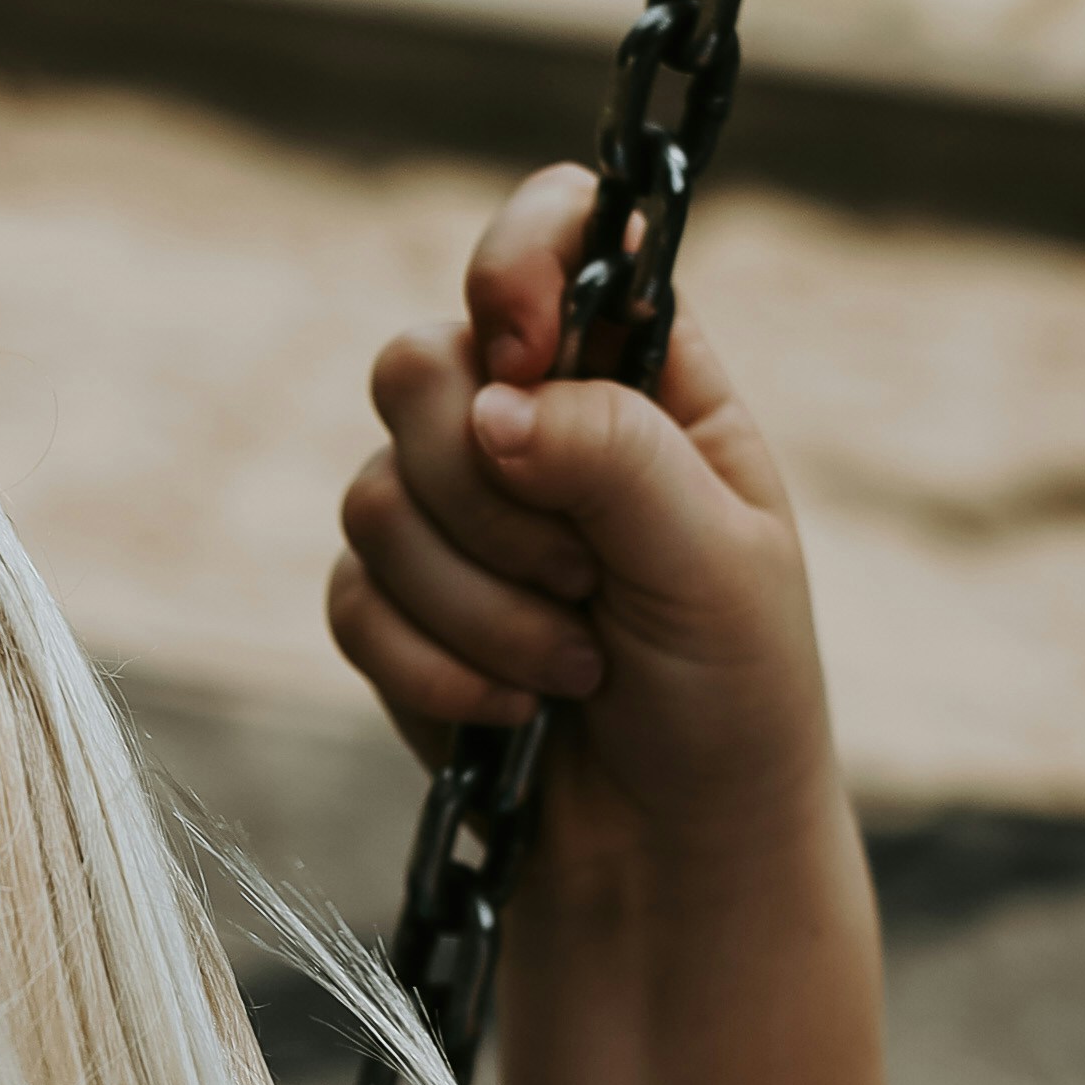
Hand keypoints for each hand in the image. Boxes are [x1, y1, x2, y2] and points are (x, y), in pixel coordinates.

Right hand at [332, 165, 838, 871]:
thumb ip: (617, 459)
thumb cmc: (732, 697)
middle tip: (584, 579)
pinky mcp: (397, 605)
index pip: (561, 230)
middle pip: (422, 363)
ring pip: (375, 492)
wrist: (677, 854)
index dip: (518, 260)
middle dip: (488, 494)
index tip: (524, 346)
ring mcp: (456, 511)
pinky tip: (510, 712)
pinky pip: (352, 593)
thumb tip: (496, 400)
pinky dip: (430, 663)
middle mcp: (538, 418)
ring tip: (572, 669)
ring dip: (477, 603)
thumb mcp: (719, 566)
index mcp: (640, 376)